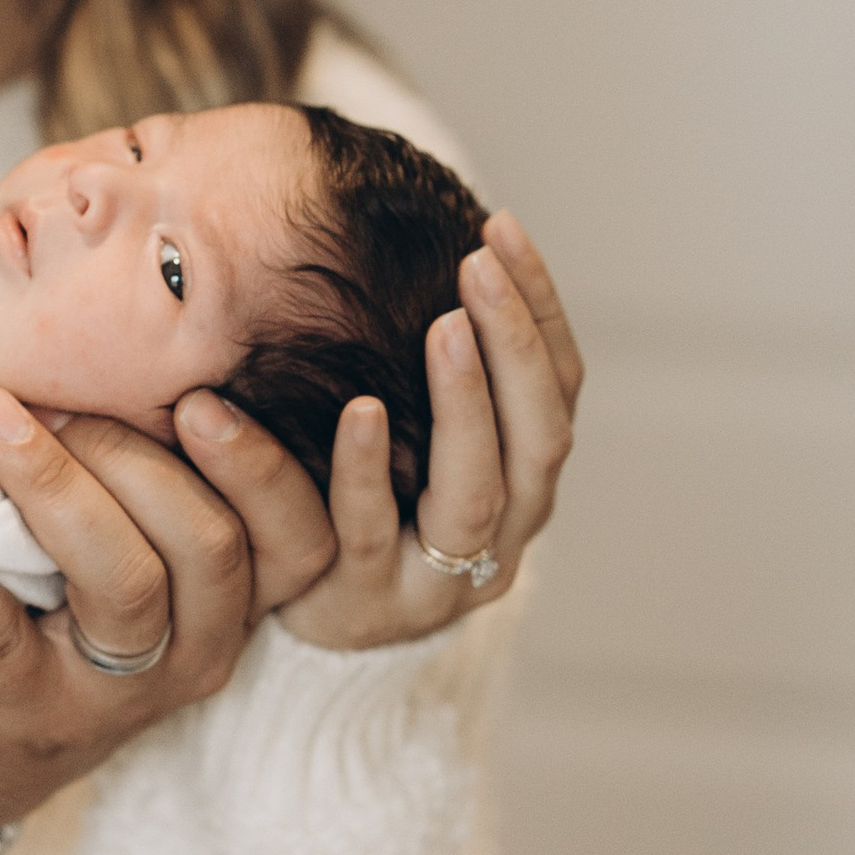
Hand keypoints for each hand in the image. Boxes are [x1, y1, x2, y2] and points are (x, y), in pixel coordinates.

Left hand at [0, 385, 323, 840]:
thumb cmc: (45, 589)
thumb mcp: (112, 527)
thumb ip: (123, 437)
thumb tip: (79, 288)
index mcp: (232, 593)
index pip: (300, 537)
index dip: (264, 468)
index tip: (196, 399)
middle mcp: (197, 647)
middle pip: (209, 543)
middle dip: (131, 452)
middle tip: (44, 396)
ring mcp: (120, 693)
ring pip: (125, 584)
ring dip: (55, 488)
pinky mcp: (32, 719)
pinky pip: (2, 642)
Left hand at [273, 210, 580, 649]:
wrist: (295, 628)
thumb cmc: (353, 499)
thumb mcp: (407, 434)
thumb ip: (424, 360)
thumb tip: (423, 226)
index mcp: (525, 482)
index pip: (560, 387)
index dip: (540, 308)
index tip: (502, 227)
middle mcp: (503, 534)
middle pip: (537, 437)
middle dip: (517, 344)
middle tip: (479, 266)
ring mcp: (439, 579)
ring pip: (475, 490)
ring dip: (465, 401)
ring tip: (445, 325)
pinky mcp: (364, 606)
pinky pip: (371, 531)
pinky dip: (367, 468)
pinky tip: (358, 409)